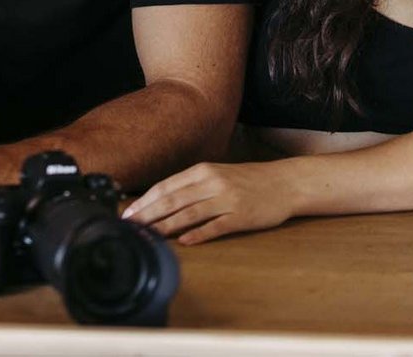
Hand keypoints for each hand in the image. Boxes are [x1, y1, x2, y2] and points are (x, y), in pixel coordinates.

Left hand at [122, 161, 296, 244]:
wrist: (284, 183)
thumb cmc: (246, 180)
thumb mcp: (216, 174)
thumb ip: (191, 186)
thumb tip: (161, 201)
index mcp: (202, 171)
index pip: (165, 186)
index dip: (145, 201)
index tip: (128, 213)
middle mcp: (212, 183)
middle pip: (172, 200)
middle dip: (148, 215)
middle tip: (130, 227)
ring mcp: (227, 199)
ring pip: (189, 213)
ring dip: (166, 226)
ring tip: (148, 236)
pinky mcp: (241, 216)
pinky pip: (215, 226)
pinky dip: (198, 234)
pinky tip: (184, 242)